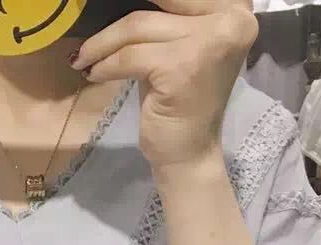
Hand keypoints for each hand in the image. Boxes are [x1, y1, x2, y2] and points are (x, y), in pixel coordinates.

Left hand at [73, 0, 256, 173]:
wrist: (189, 153)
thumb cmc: (182, 100)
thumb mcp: (178, 45)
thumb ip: (165, 15)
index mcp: (236, 8)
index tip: (111, 6)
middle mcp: (231, 19)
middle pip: (158, 1)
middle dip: (115, 19)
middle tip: (88, 33)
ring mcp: (208, 42)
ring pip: (138, 25)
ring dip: (102, 42)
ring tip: (84, 56)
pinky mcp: (181, 66)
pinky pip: (130, 55)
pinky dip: (105, 64)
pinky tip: (93, 72)